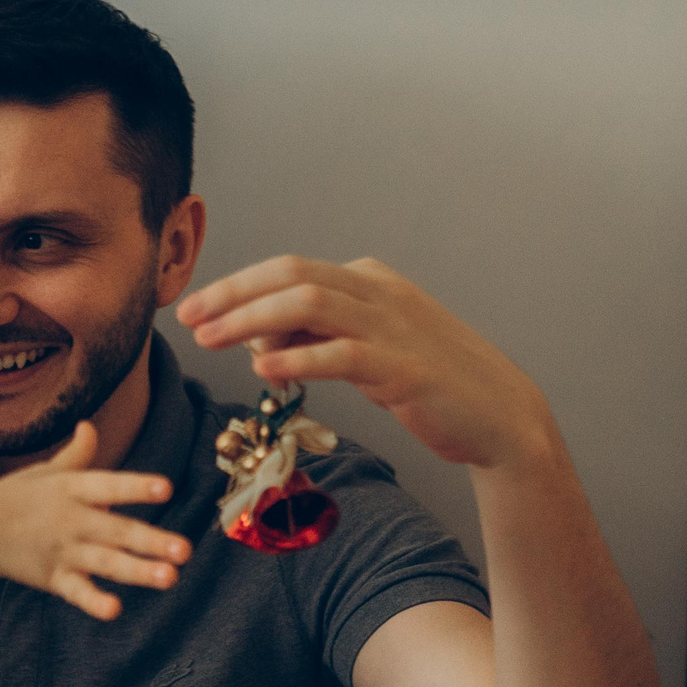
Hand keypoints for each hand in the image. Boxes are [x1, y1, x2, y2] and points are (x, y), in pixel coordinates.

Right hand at [0, 423, 185, 619]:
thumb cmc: (15, 497)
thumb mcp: (46, 471)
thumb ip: (76, 453)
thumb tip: (90, 425)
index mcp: (72, 489)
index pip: (108, 485)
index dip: (136, 487)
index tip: (165, 488)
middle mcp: (72, 520)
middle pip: (116, 531)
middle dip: (151, 541)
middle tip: (184, 550)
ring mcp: (63, 551)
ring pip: (106, 562)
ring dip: (138, 571)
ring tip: (170, 578)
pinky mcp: (53, 578)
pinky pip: (76, 592)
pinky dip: (94, 602)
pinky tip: (114, 610)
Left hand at [174, 256, 552, 469]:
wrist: (498, 417)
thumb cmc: (425, 382)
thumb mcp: (364, 348)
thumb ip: (315, 336)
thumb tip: (256, 338)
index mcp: (368, 280)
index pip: (288, 268)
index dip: (235, 286)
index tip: (194, 308)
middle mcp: (378, 292)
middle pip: (291, 276)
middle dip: (232, 295)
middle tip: (188, 318)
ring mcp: (394, 327)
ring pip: (309, 304)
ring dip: (251, 320)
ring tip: (211, 340)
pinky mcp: (404, 368)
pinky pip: (342, 353)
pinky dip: (298, 356)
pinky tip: (262, 369)